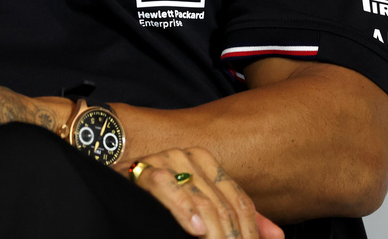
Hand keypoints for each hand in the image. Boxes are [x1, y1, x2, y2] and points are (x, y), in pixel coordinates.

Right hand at [128, 148, 283, 238]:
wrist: (109, 194)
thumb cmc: (158, 205)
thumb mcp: (201, 212)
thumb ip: (235, 219)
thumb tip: (277, 235)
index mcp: (205, 162)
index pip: (239, 201)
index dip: (250, 232)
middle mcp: (186, 156)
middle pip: (223, 204)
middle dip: (232, 237)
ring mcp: (163, 161)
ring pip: (201, 200)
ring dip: (214, 232)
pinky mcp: (141, 171)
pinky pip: (167, 187)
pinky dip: (183, 210)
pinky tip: (195, 230)